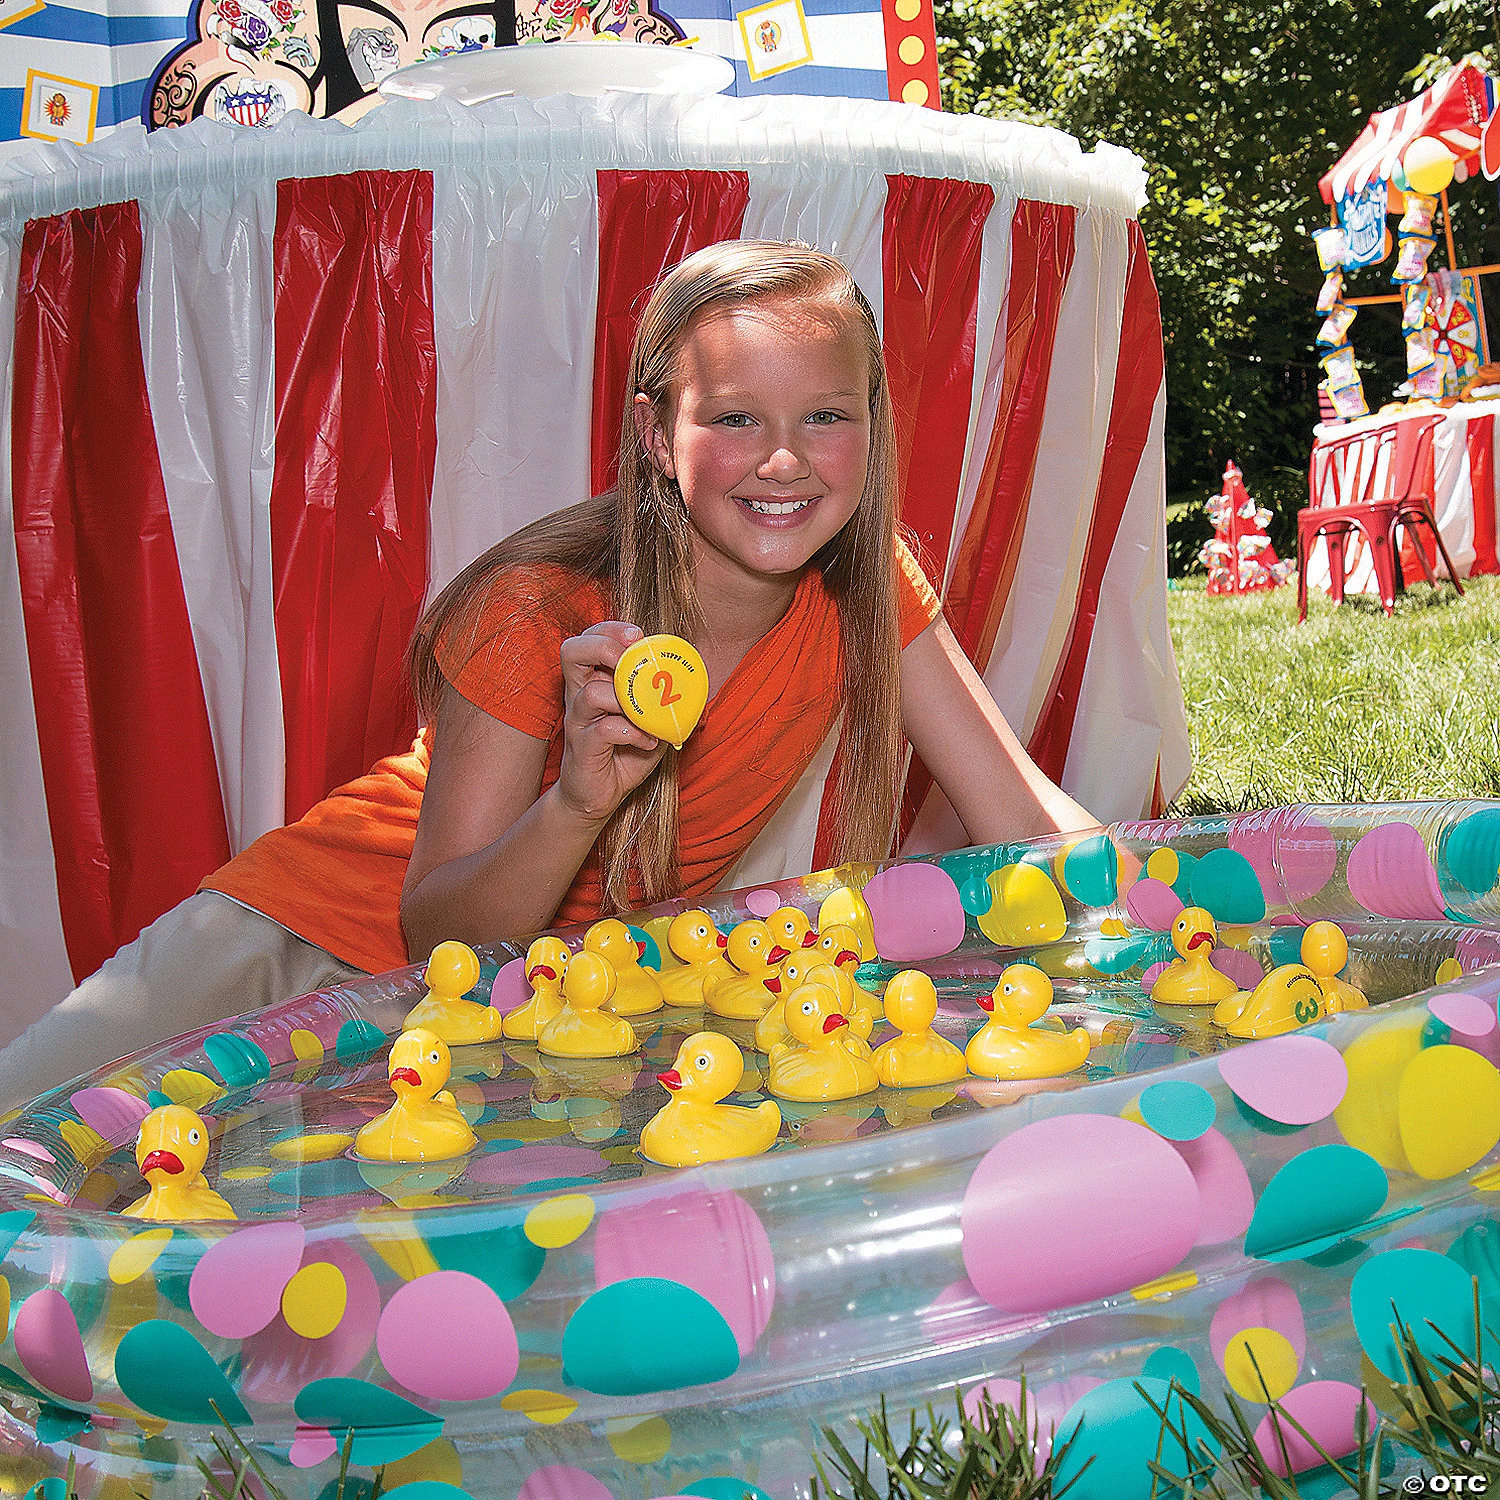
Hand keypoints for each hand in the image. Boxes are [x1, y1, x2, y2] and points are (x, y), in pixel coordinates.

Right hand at [555, 621, 668, 825]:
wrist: (599, 795)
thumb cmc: (622, 753)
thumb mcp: (649, 721)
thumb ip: (663, 701)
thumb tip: (694, 686)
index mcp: (592, 681)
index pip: (588, 638)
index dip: (610, 629)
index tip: (637, 636)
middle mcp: (579, 695)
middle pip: (572, 651)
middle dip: (603, 646)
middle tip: (629, 659)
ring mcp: (578, 721)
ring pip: (592, 693)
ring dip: (628, 701)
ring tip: (648, 716)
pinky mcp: (582, 747)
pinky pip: (604, 730)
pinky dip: (632, 733)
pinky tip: (647, 742)